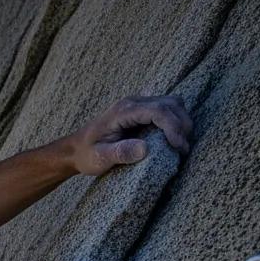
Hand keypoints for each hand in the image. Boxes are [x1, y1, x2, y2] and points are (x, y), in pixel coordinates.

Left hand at [66, 95, 192, 175]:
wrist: (75, 149)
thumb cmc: (86, 155)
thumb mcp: (100, 158)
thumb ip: (120, 153)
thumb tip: (145, 149)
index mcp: (123, 111)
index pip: (157, 111)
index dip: (173, 127)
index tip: (179, 146)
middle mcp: (132, 102)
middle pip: (170, 103)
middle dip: (182, 124)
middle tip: (184, 149)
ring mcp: (137, 105)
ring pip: (171, 104)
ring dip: (181, 121)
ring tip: (182, 144)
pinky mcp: (141, 111)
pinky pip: (165, 110)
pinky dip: (175, 121)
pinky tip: (174, 139)